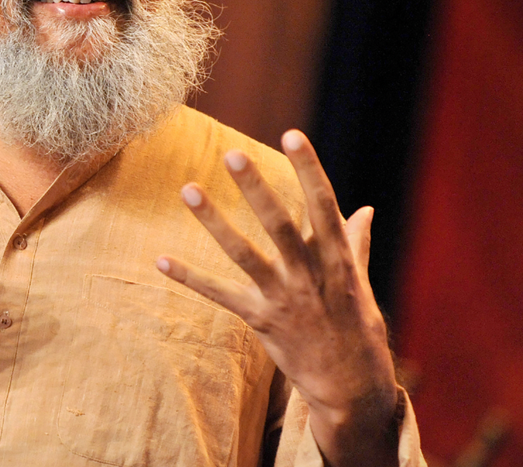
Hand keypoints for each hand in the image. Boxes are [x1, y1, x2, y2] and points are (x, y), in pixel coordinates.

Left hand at [156, 130, 398, 466]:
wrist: (352, 387)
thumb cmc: (357, 330)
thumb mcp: (361, 286)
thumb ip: (356, 245)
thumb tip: (363, 208)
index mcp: (338, 260)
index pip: (323, 205)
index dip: (309, 169)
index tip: (293, 135)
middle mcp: (310, 276)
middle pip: (279, 224)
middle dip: (256, 188)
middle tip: (232, 153)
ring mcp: (284, 299)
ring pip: (243, 254)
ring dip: (213, 222)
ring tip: (188, 188)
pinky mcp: (260, 321)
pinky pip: (219, 295)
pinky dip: (189, 277)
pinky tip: (159, 259)